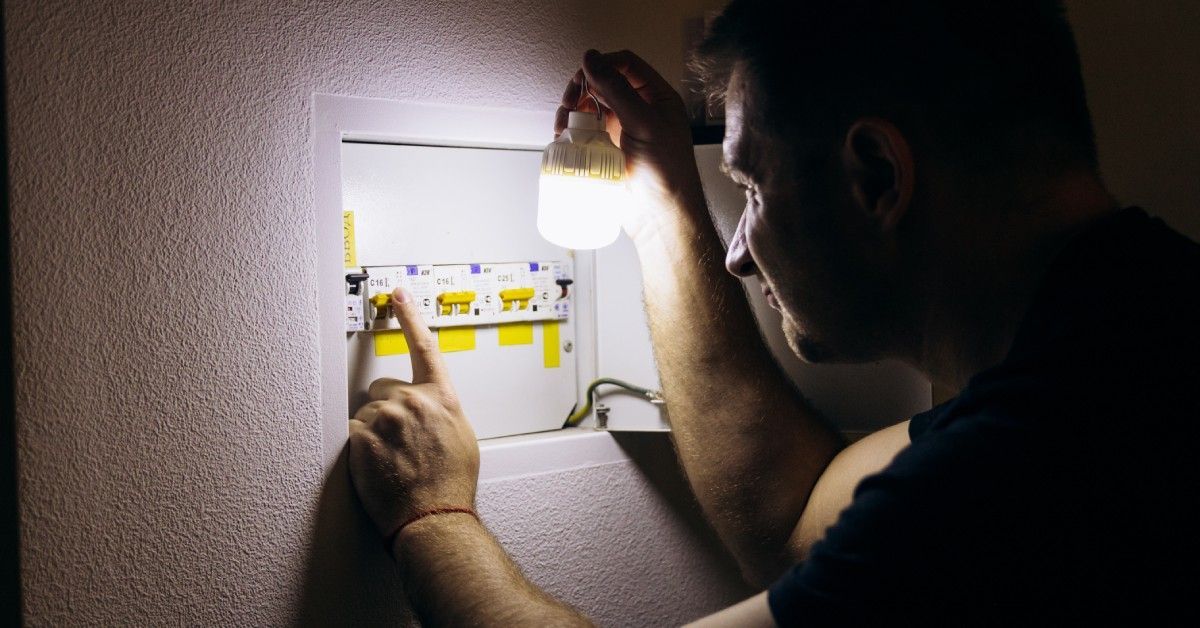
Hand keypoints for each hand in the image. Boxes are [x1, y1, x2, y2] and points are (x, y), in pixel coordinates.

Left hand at [347, 287, 479, 540]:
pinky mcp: (361, 437)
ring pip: (367, 412)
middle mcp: (413, 401)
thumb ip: (443, 412)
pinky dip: (360, 447)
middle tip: (399, 441)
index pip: (424, 346)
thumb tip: (431, 409)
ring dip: (373, 430)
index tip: (398, 295)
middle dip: (387, 409)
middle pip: (385, 388)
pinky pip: (353, 432)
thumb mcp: (463, 438)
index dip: (410, 317)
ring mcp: (386, 418)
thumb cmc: (451, 485)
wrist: (433, 516)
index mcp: (441, 398)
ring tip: (391, 458)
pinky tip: (378, 465)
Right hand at [555, 49, 704, 242]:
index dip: (603, 64)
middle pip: (603, 83)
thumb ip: (617, 89)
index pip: (626, 65)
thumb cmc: (665, 171)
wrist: (660, 217)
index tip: (582, 78)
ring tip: (563, 125)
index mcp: (657, 97)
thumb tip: (591, 58)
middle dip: (581, 88)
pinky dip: (572, 130)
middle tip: (568, 103)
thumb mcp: (643, 123)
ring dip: (572, 110)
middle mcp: (640, 110)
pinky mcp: (607, 150)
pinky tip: (564, 137)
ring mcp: (622, 130)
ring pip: (590, 107)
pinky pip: (585, 130)